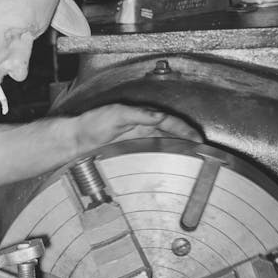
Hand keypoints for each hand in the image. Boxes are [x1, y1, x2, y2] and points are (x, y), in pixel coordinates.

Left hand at [72, 104, 201, 153]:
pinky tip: (168, 163)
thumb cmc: (91, 123)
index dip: (185, 130)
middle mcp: (140, 125)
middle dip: (187, 139)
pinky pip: (152, 150)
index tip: (198, 139)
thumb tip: (159, 116)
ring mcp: (136, 137)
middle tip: (202, 151)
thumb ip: (139, 115)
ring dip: (178, 147)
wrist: (75, 139)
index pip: (170, 121)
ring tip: (191, 157)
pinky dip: (164, 154)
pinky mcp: (129, 148)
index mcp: (141, 115)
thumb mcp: (117, 114)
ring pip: (163, 141)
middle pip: (170, 131)